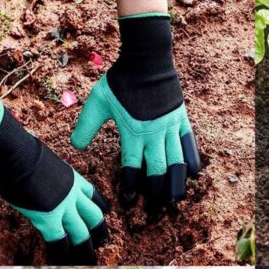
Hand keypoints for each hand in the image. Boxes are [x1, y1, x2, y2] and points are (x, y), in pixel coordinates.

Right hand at [0, 103, 108, 264]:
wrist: (16, 153)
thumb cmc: (22, 151)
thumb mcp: (46, 162)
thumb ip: (48, 175)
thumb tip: (38, 175)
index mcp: (74, 179)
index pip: (94, 196)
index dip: (99, 208)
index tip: (104, 215)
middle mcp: (74, 195)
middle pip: (94, 217)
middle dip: (99, 232)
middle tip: (102, 244)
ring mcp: (64, 208)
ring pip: (82, 234)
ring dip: (85, 249)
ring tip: (89, 262)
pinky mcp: (49, 218)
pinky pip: (60, 241)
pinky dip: (62, 253)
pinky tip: (63, 262)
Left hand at [71, 13, 199, 215]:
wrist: (146, 59)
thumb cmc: (120, 80)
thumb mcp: (98, 102)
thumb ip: (87, 126)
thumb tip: (75, 146)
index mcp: (132, 132)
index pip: (131, 166)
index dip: (130, 185)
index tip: (129, 200)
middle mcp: (153, 134)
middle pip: (157, 170)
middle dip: (156, 192)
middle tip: (155, 209)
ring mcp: (170, 128)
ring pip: (176, 162)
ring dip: (176, 183)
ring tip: (176, 199)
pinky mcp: (181, 120)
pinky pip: (189, 145)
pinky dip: (192, 160)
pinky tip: (192, 174)